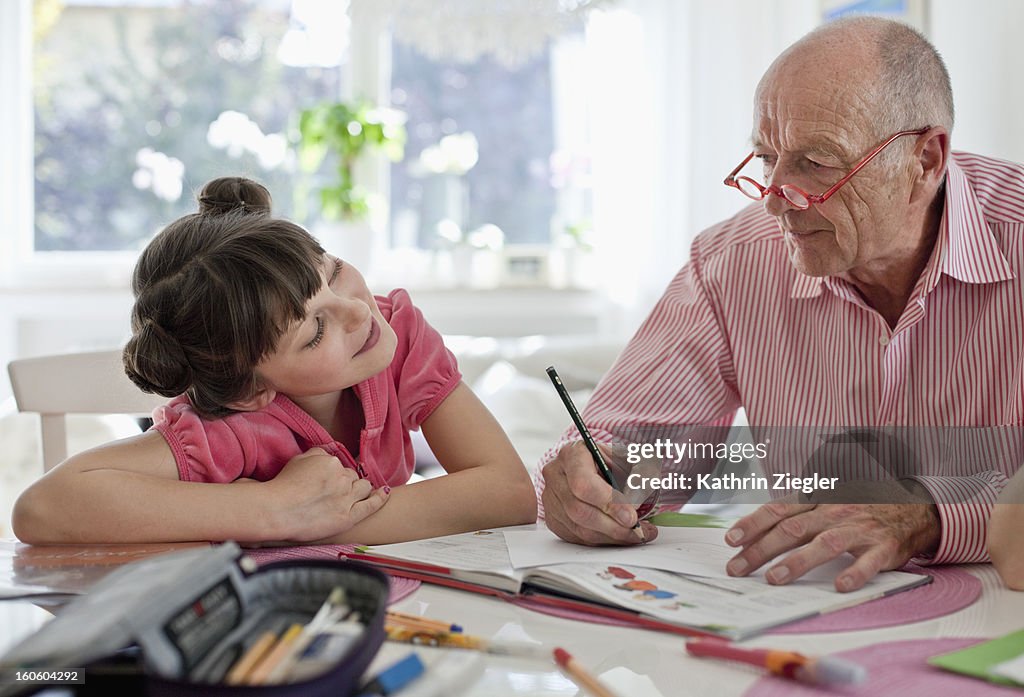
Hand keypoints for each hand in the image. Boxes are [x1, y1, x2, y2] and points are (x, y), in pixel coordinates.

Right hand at [262, 447, 388, 541]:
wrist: (275, 511)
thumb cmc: (281, 487)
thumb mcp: (298, 460)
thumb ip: (316, 454)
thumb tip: (327, 453)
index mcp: (331, 462)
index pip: (339, 465)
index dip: (333, 474)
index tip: (326, 481)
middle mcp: (342, 478)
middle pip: (352, 477)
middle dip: (345, 482)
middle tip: (331, 493)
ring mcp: (347, 498)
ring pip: (364, 488)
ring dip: (360, 489)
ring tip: (350, 495)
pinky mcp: (348, 517)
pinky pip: (372, 505)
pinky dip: (380, 498)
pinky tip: (385, 493)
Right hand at [541, 441, 657, 545]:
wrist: (596, 467)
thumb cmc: (611, 463)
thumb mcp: (629, 460)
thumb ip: (637, 477)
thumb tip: (638, 504)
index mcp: (572, 454)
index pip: (583, 483)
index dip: (608, 503)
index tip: (631, 517)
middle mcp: (556, 475)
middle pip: (579, 509)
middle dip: (613, 525)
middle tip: (637, 530)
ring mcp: (550, 498)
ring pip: (579, 528)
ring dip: (611, 536)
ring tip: (635, 534)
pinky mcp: (553, 518)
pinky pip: (577, 537)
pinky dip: (602, 540)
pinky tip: (619, 535)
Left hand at [724, 480, 939, 591]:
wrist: (909, 506)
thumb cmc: (855, 509)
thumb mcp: (823, 503)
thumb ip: (793, 516)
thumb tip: (752, 537)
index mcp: (816, 500)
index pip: (778, 510)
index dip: (753, 523)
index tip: (731, 539)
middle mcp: (833, 511)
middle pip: (792, 529)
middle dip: (761, 549)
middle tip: (737, 568)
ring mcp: (858, 529)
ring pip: (824, 544)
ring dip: (797, 562)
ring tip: (774, 578)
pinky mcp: (882, 547)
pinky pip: (868, 562)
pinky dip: (854, 573)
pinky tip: (840, 586)